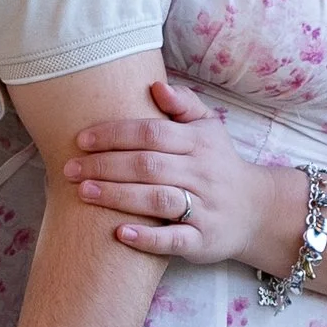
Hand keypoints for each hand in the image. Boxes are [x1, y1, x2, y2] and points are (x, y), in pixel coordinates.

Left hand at [67, 76, 305, 268]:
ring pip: (157, 200)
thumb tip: (155, 85)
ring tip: (84, 193)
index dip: (115, 134)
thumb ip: (184, 104)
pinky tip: (119, 234)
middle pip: (148, 166)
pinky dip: (147, 238)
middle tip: (70, 169)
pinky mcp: (203, 240)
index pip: (152, 133)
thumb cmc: (219, 164)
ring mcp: (204, 208)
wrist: (257, 210)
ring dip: (118, 196)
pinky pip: (174, 239)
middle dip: (105, 166)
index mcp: (199, 142)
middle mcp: (202, 173)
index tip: (81, 140)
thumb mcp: (209, 128)